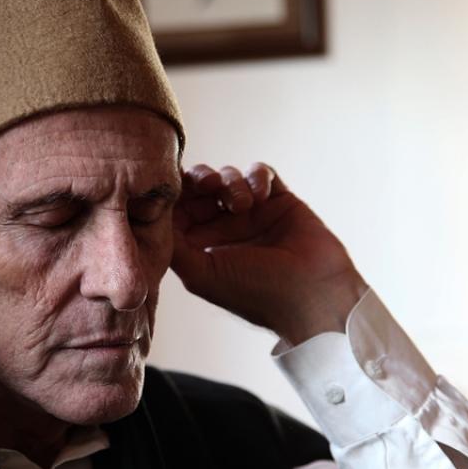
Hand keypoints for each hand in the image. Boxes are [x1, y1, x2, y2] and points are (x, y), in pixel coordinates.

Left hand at [171, 163, 367, 345]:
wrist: (313, 295)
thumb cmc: (255, 293)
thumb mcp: (201, 274)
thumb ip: (173, 245)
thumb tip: (153, 215)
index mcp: (202, 248)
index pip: (178, 210)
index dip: (174, 195)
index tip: (174, 186)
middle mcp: (224, 230)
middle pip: (200, 188)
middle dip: (200, 180)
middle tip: (208, 184)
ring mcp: (253, 214)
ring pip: (228, 177)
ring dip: (230, 182)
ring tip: (243, 204)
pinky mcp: (280, 201)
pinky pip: (261, 173)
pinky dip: (256, 177)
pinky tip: (260, 195)